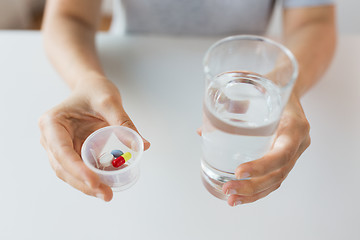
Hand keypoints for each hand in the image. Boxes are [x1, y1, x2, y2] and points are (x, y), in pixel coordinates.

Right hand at [38, 79, 149, 200]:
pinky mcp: (70, 153)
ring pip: (69, 173)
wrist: (90, 89)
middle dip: (84, 183)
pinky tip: (106, 185)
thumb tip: (143, 145)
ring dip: (87, 186)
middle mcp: (50, 138)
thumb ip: (123, 122)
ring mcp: (58, 147)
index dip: (77, 169)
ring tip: (107, 194)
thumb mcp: (110, 101)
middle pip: (63, 168)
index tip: (94, 182)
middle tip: (106, 194)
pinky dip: (91, 179)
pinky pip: (79, 170)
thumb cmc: (95, 90)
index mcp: (52, 123)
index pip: (61, 151)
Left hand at [222, 94, 310, 205]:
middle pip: (279, 173)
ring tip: (231, 199)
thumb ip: (230, 103)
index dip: (261, 165)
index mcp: (295, 125)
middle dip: (252, 186)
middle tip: (227, 189)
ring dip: (254, 193)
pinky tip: (241, 196)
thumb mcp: (253, 85)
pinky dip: (258, 190)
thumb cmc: (270, 84)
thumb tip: (202, 132)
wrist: (289, 84)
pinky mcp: (287, 157)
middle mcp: (299, 142)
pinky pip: (275, 178)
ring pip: (277, 181)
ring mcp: (295, 152)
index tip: (238, 171)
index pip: (282, 152)